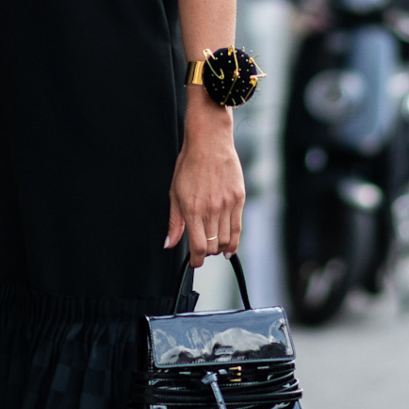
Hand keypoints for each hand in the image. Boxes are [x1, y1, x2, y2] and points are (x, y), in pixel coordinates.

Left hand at [165, 128, 244, 266]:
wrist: (209, 144)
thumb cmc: (189, 166)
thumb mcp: (174, 194)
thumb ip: (174, 222)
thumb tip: (169, 243)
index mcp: (192, 209)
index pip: (197, 246)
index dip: (196, 259)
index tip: (194, 263)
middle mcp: (212, 209)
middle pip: (213, 245)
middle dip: (206, 254)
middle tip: (201, 253)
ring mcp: (227, 205)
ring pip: (226, 239)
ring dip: (219, 248)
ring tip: (213, 248)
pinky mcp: (239, 199)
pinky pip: (238, 227)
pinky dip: (234, 241)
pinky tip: (229, 246)